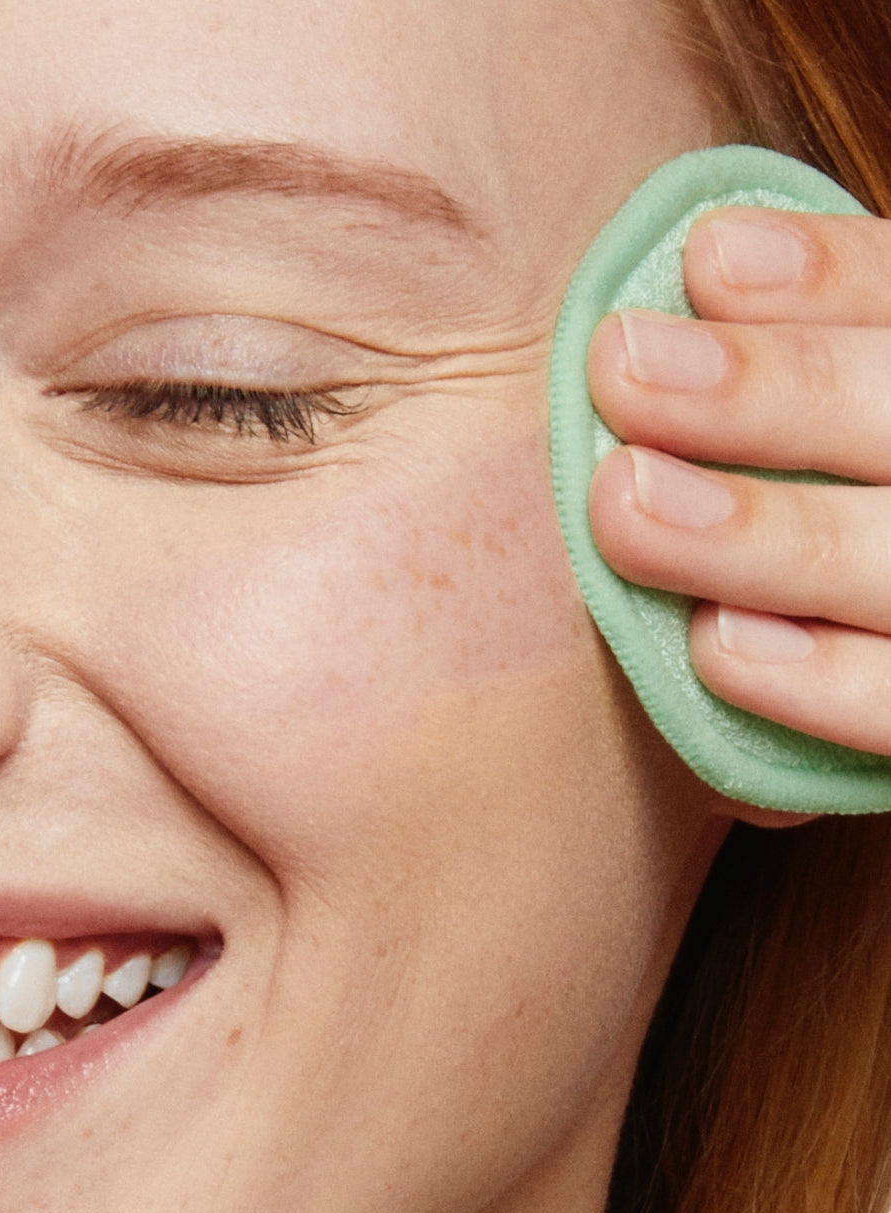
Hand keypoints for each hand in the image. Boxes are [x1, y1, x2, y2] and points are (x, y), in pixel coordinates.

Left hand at [586, 206, 890, 755]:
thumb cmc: (819, 502)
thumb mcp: (825, 413)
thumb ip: (792, 362)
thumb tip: (688, 276)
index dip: (828, 277)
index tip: (706, 259)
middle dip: (769, 390)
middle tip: (620, 366)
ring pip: (890, 568)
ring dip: (763, 534)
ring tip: (624, 507)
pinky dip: (822, 683)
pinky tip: (715, 646)